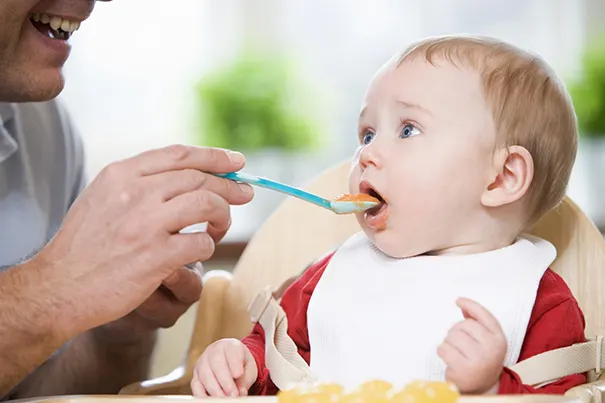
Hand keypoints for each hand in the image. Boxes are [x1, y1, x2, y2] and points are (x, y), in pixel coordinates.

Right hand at [34, 145, 253, 338]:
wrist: (59, 287)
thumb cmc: (84, 245)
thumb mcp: (102, 198)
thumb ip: (139, 182)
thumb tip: (189, 174)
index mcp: (121, 174)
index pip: (179, 155)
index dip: (213, 156)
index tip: (235, 162)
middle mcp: (135, 193)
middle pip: (199, 177)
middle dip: (229, 185)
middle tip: (245, 193)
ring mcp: (146, 224)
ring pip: (207, 203)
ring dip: (223, 214)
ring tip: (221, 226)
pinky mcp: (157, 255)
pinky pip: (201, 242)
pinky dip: (208, 245)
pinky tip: (201, 250)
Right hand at [191, 338, 257, 396]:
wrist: (232, 363)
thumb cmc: (241, 365)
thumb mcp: (249, 370)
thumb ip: (245, 380)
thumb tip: (240, 392)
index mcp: (230, 345)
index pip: (231, 351)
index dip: (234, 363)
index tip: (239, 374)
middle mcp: (214, 351)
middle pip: (216, 364)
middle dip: (225, 381)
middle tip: (233, 394)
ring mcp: (202, 362)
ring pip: (205, 375)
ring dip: (215, 389)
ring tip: (225, 399)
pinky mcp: (196, 375)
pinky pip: (196, 385)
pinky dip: (203, 394)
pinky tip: (212, 400)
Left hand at [437, 297, 506, 393]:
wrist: (482, 386)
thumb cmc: (482, 358)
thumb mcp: (487, 340)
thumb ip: (477, 321)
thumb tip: (462, 304)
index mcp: (499, 339)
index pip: (483, 315)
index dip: (470, 305)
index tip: (458, 300)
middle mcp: (491, 349)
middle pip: (463, 325)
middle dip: (457, 331)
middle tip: (462, 345)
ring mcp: (478, 360)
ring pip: (450, 336)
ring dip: (449, 342)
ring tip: (458, 353)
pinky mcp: (462, 370)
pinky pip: (443, 349)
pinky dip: (443, 352)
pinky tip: (451, 360)